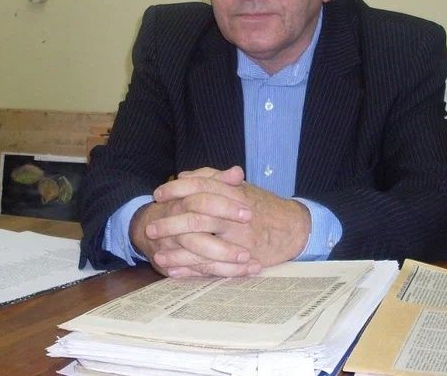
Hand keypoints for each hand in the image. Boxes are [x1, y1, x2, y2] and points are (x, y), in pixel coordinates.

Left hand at [148, 166, 310, 273]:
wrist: (295, 227)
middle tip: (151, 228)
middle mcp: (235, 214)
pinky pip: (213, 266)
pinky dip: (192, 269)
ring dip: (177, 251)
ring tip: (157, 255)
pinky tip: (174, 271)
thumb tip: (186, 175)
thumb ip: (214, 180)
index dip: (177, 189)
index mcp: (234, 193)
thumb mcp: (241, 188)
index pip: (200, 186)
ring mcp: (239, 237)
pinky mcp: (243, 258)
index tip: (158, 194)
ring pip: (202, 243)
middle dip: (171, 222)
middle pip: (196, 215)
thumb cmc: (264, 207)